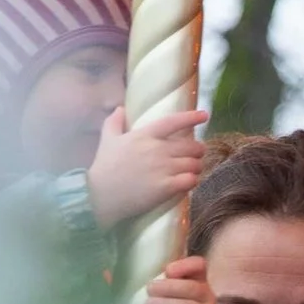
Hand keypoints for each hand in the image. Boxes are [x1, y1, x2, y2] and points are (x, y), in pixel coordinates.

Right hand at [86, 104, 204, 229]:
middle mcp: (157, 149)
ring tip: (193, 169)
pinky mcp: (166, 187)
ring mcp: (163, 168)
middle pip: (191, 146)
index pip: (173, 122)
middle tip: (197, 154)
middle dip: (198, 150)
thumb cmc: (103, 167)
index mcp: (144, 135)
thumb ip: (114, 122)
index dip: (190, 117)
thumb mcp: (107, 140)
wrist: (99, 196)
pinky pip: (191, 180)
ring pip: (194, 163)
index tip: (204, 115)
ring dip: (197, 166)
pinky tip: (188, 182)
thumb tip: (119, 108)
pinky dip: (193, 180)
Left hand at [145, 253, 215, 303]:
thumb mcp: (171, 288)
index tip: (168, 271)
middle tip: (150, 289)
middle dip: (169, 287)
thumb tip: (161, 268)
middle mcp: (208, 296)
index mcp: (200, 279)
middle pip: (192, 288)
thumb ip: (169, 277)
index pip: (200, 266)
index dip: (185, 266)